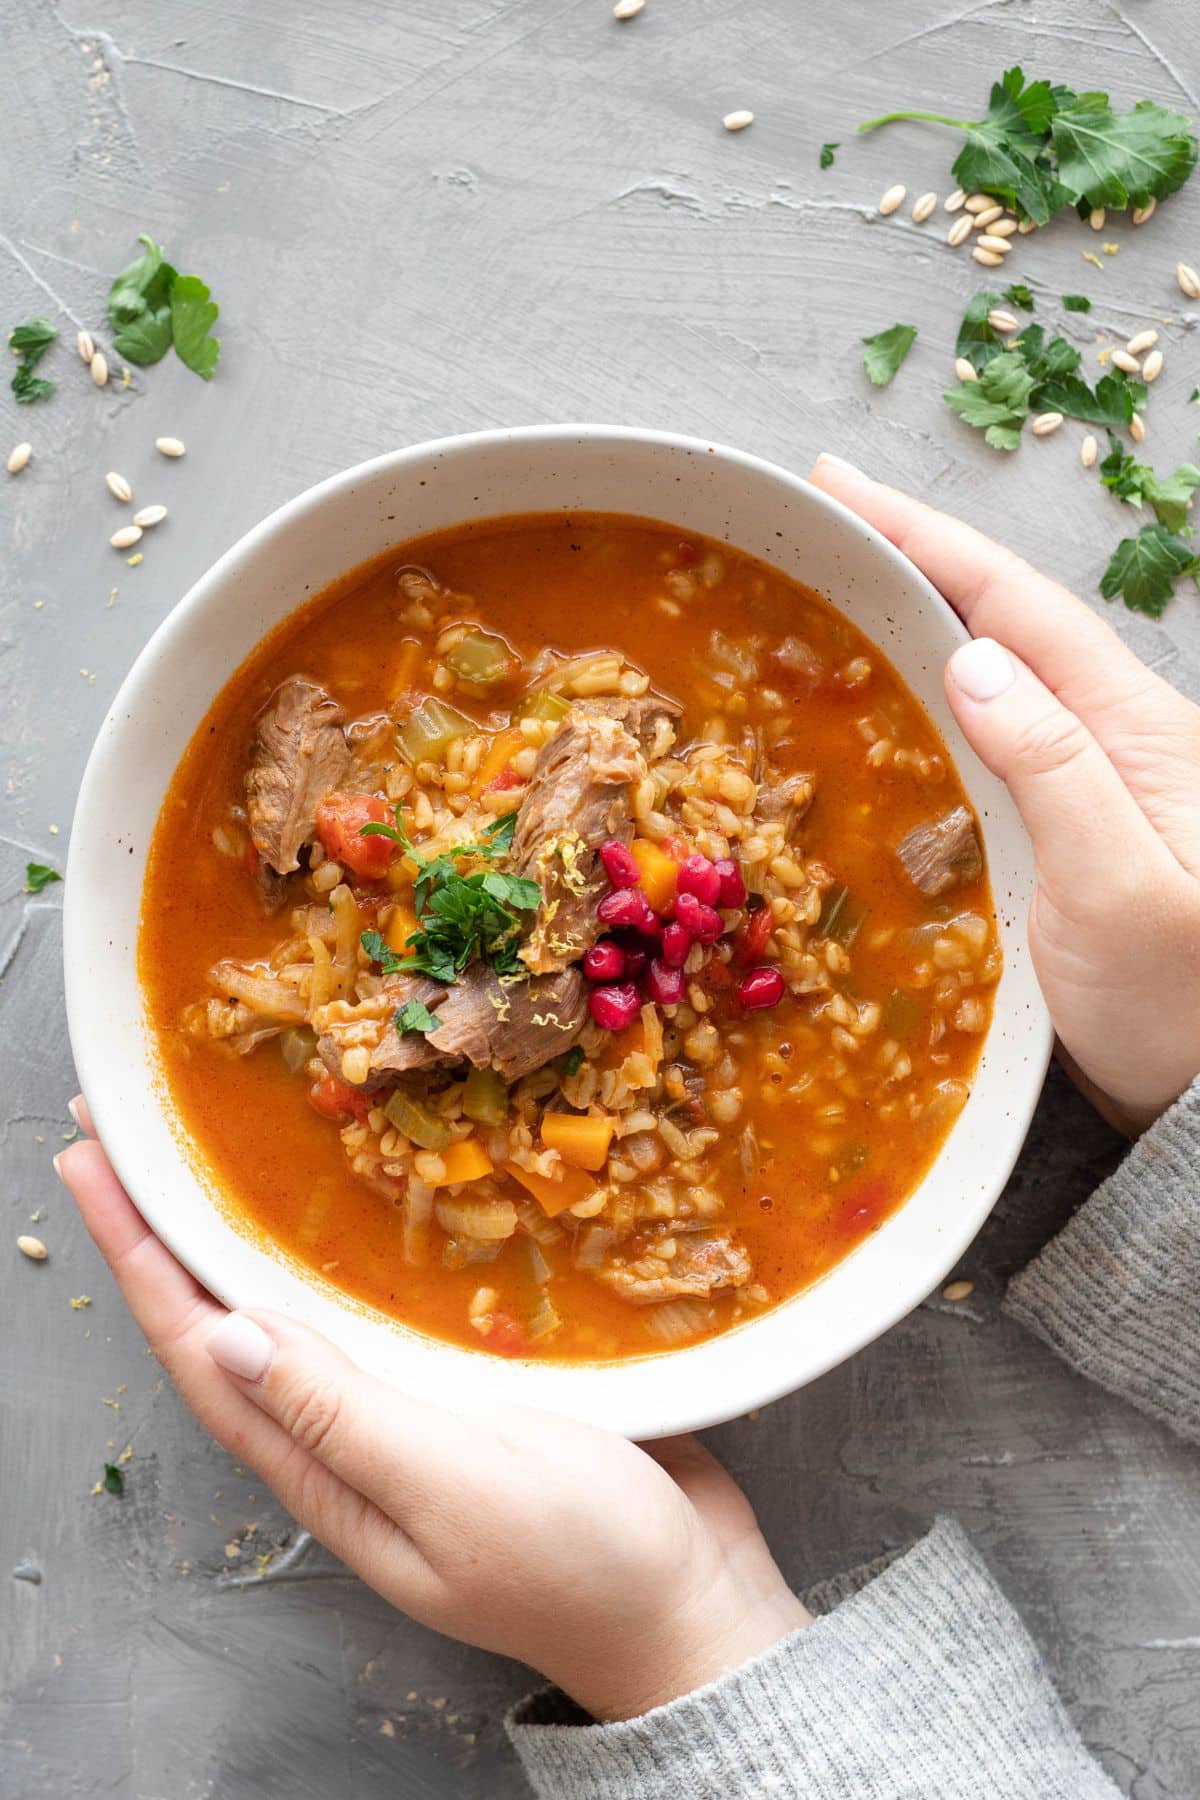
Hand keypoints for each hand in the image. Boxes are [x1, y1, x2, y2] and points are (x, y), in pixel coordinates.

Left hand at [57, 1107, 808, 1720]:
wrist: (692, 1605)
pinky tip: (358, 1203)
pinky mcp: (468, 1387)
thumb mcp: (455, 1487)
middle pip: (232, 1321)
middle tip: (128, 1136)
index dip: (139, 1258)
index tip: (92, 1166)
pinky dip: (350, 1249)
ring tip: (213, 1154)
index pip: (201, 1351)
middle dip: (172, 1231)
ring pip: (303, 1309)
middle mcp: (347, 1437)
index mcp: (325, 1470)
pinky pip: (383, 1308)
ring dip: (246, 1233)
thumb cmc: (580, 1559)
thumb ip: (343, 1416)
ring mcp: (408, 1412)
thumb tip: (225, 1335)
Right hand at [812, 453, 1199, 1134]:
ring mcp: (1079, 790)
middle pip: (1000, 620)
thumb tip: (974, 659)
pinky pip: (979, 743)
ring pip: (986, 677)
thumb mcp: (1119, 885)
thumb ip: (1054, 768)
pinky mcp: (1053, 840)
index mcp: (1130, 730)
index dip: (929, 538)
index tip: (843, 491)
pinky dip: (921, 702)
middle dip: (913, 557)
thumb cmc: (1178, 1002)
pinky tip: (883, 703)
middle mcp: (1106, 742)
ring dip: (912, 620)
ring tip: (836, 587)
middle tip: (823, 518)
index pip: (1016, 605)